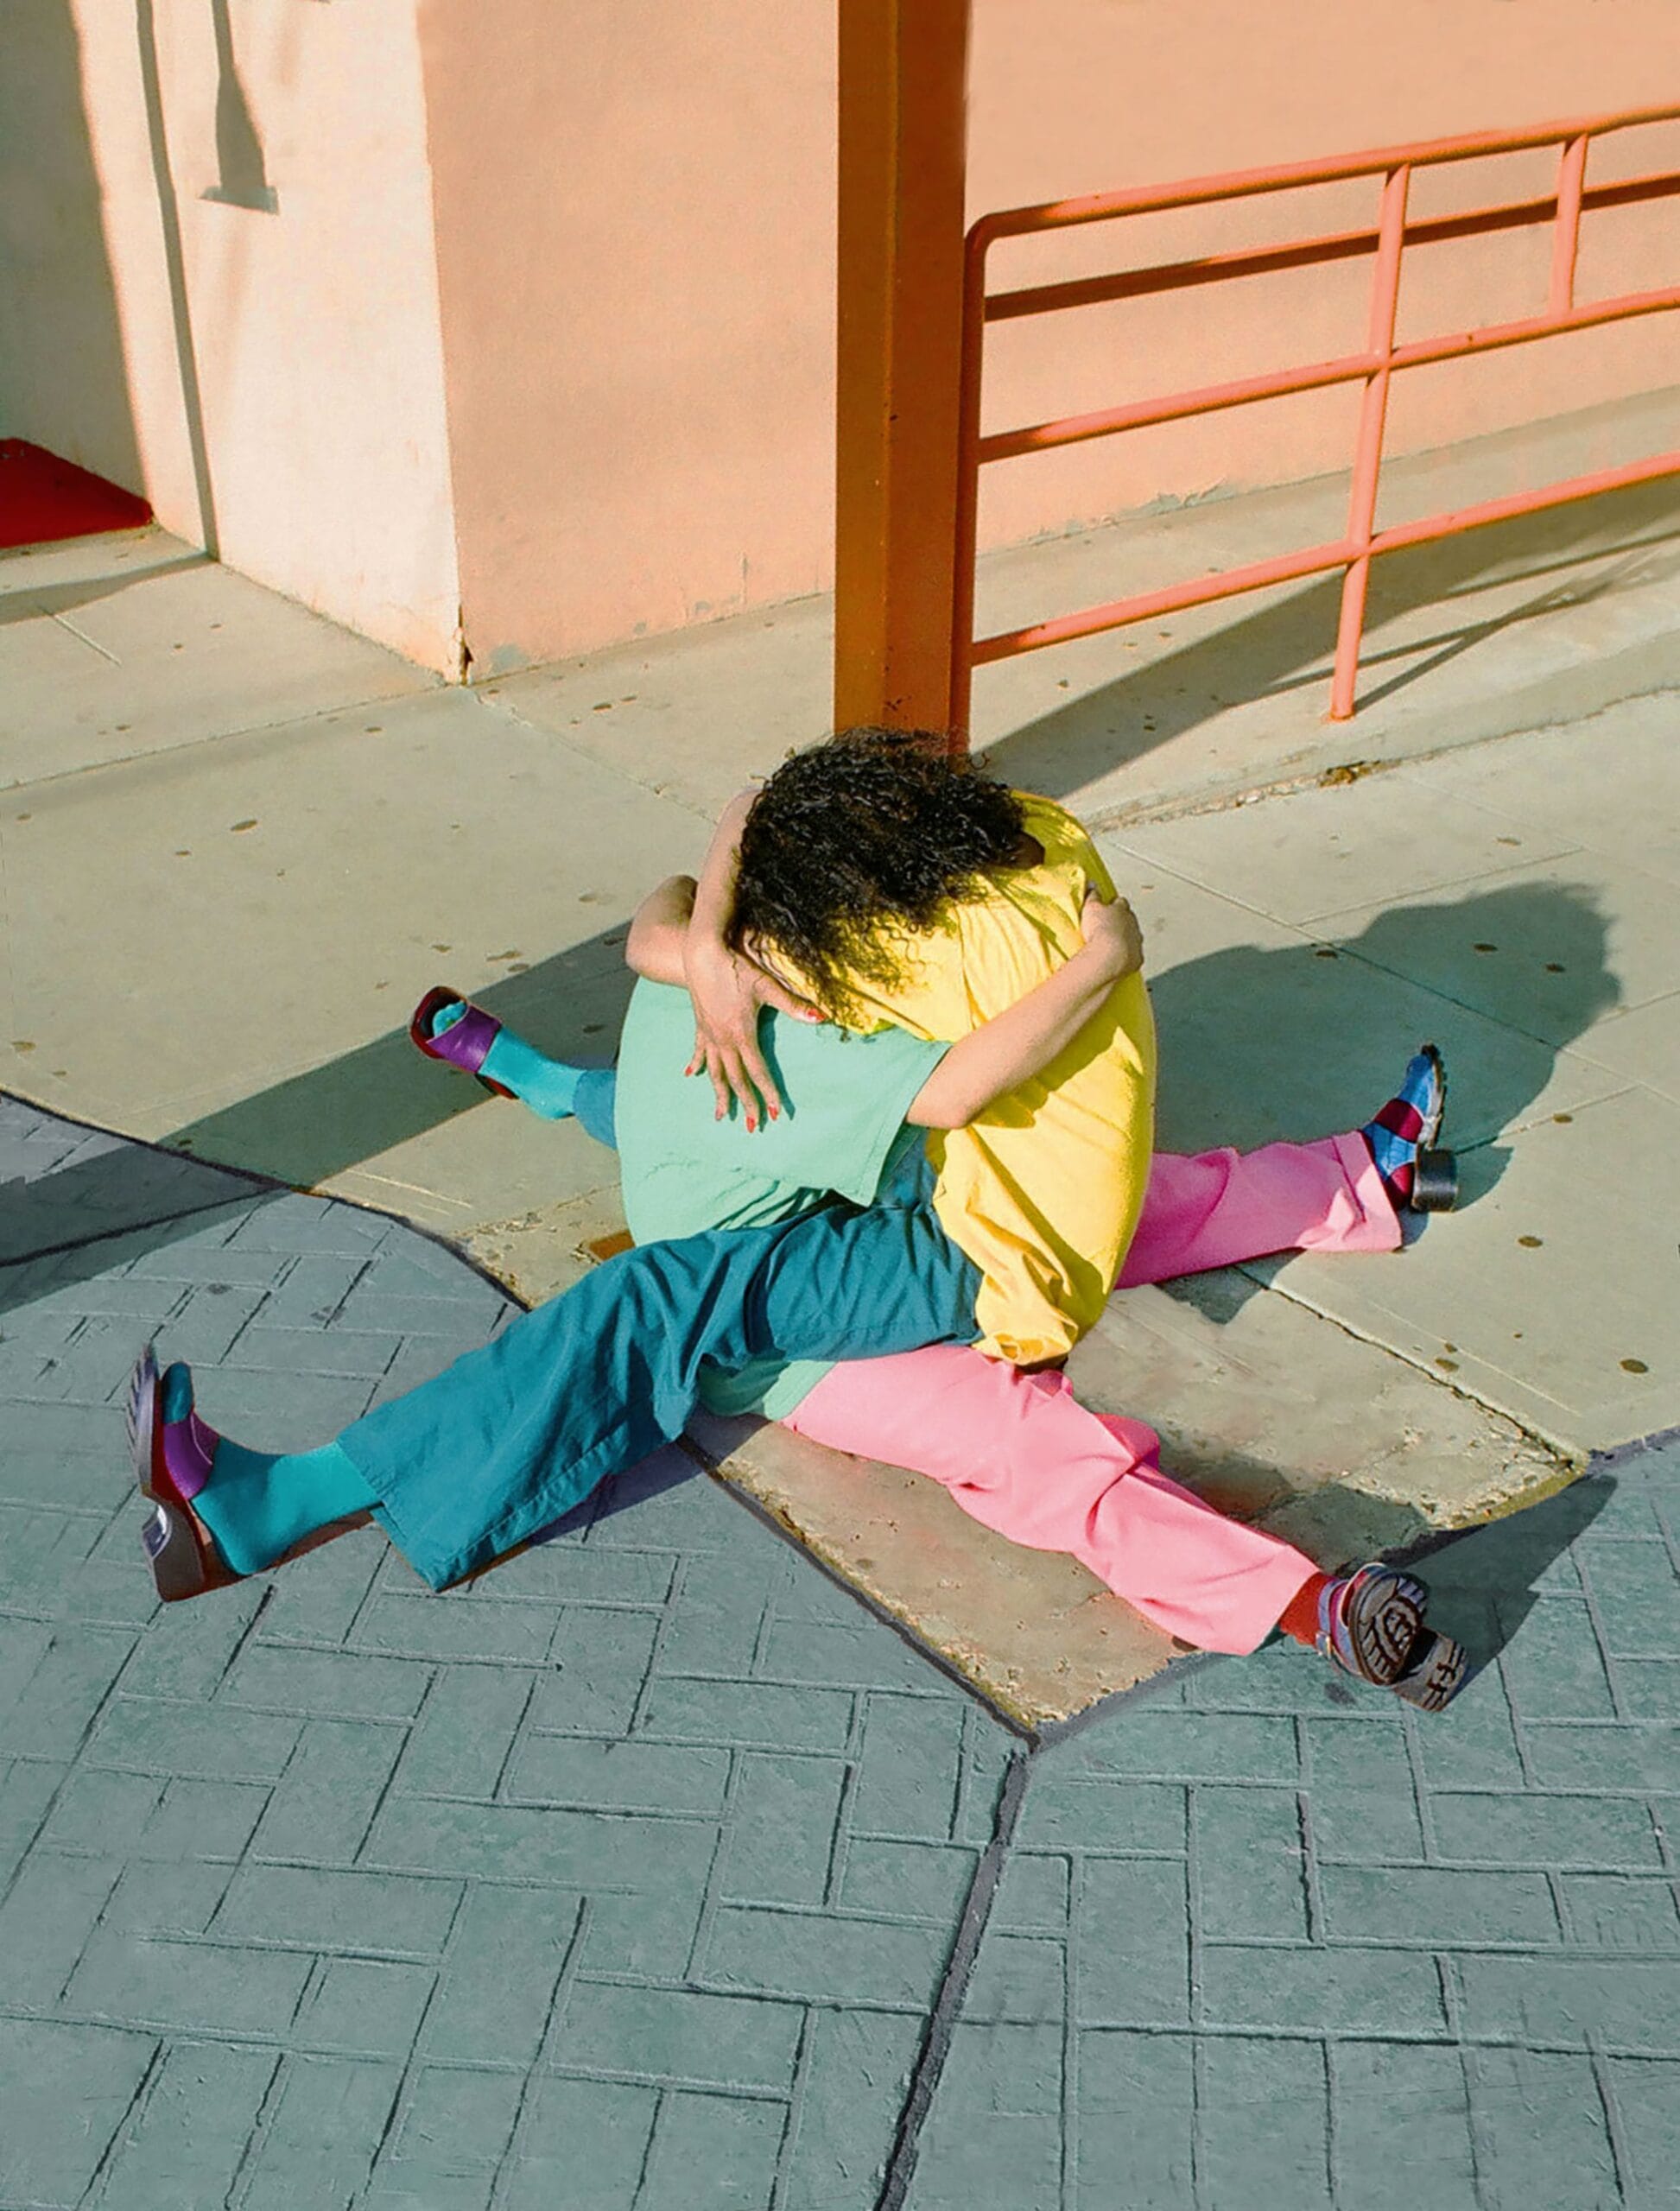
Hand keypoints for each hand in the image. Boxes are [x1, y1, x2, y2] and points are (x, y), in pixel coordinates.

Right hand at [683, 933, 822, 1128]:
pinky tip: (690, 1075)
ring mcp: (709, 1034)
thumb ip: (793, 1005)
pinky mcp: (700, 1025)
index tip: (776, 1114)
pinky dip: (697, 1065)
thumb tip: (821, 1017)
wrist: (702, 953)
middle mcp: (724, 1040)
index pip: (759, 1072)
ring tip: (720, 1116)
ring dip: (719, 1095)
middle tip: (752, 1128)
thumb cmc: (737, 968)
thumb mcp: (767, 986)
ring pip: (715, 1072)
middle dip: (746, 1104)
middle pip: (736, 1079)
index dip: (768, 1094)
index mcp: (743, 1034)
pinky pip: (699, 1051)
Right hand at [1079, 890, 1143, 979]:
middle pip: (1130, 919)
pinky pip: (1134, 954)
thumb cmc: (1100, 930)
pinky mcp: (1137, 957)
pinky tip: (1119, 958)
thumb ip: (1093, 895)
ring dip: (1127, 938)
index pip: (1120, 902)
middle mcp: (1133, 924)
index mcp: (1121, 909)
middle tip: (1111, 925)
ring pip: (1134, 936)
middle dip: (1123, 921)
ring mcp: (1137, 941)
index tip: (1109, 905)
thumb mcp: (1091, 908)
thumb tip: (1092, 884)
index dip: (1114, 904)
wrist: (1110, 956)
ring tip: (1114, 944)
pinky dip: (1128, 955)